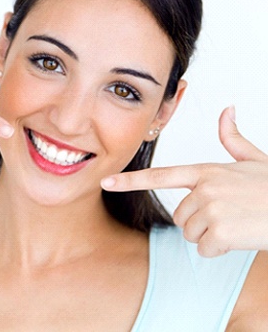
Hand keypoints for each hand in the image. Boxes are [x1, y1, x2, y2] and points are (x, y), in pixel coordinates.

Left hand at [101, 107, 267, 256]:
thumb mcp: (253, 159)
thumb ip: (233, 138)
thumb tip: (227, 109)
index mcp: (206, 170)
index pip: (160, 175)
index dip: (131, 179)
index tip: (106, 182)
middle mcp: (204, 187)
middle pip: (179, 216)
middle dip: (199, 221)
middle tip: (227, 214)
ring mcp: (212, 207)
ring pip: (190, 233)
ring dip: (209, 234)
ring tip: (234, 222)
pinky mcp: (222, 230)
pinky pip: (204, 249)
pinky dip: (219, 249)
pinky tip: (239, 237)